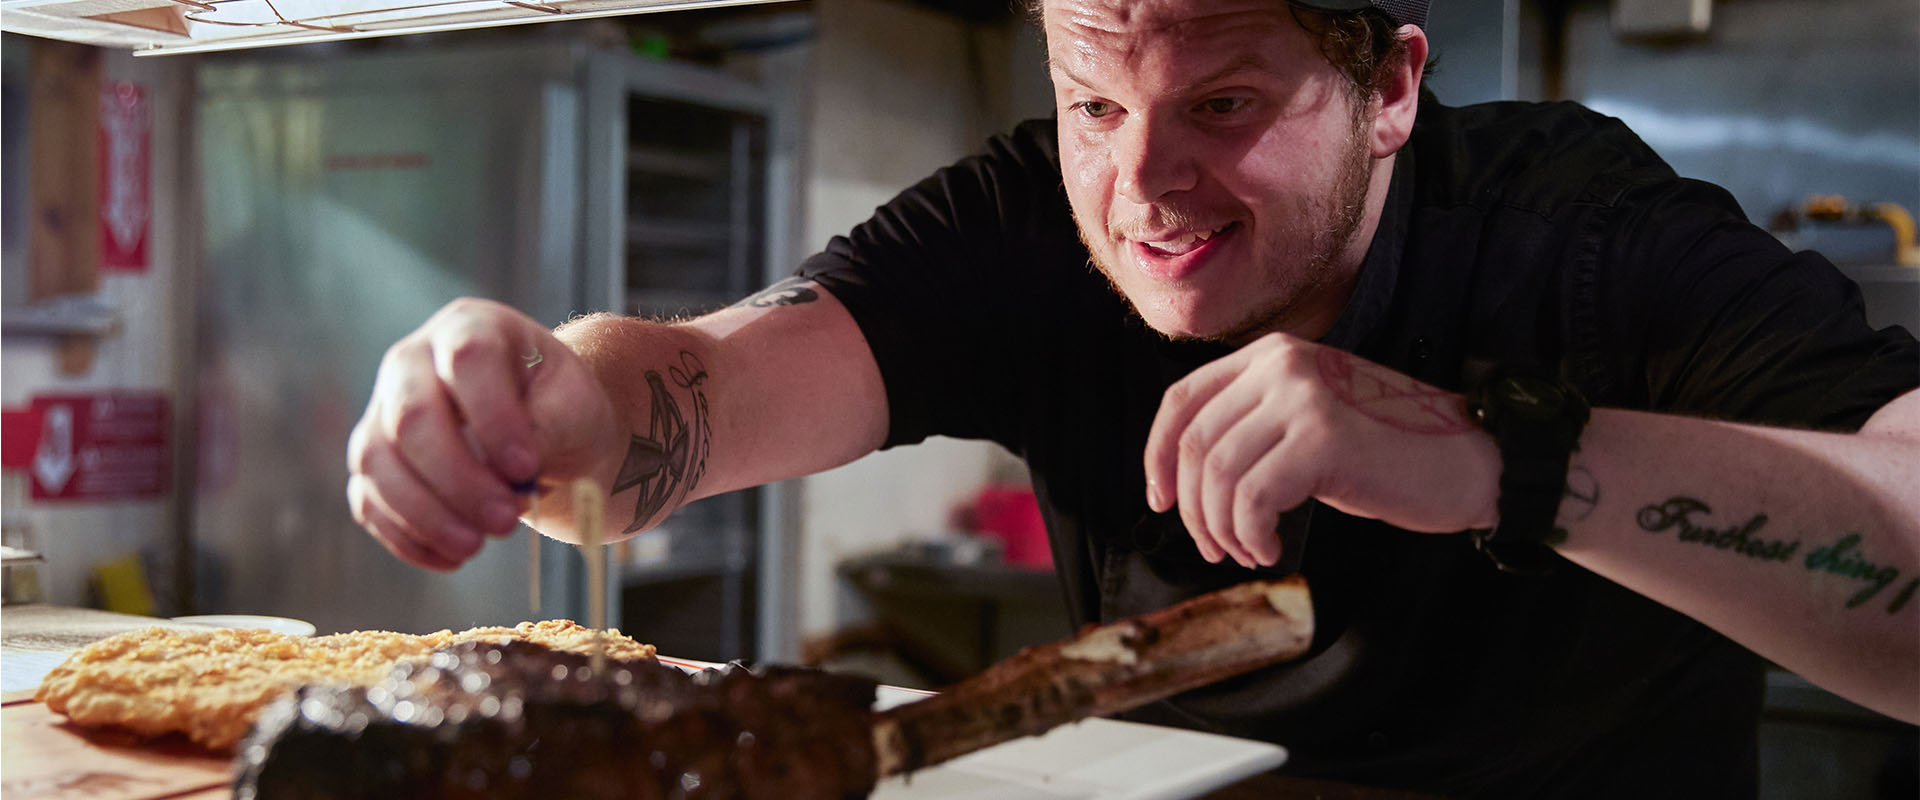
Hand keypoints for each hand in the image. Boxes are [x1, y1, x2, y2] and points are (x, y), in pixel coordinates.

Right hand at [346, 298, 620, 570]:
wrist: (546, 431)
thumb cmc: (563, 409)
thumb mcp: (576, 407)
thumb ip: (548, 428)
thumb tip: (509, 473)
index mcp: (471, 327)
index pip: (468, 359)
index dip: (492, 417)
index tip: (526, 467)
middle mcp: (413, 361)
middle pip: (412, 417)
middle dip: (457, 479)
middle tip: (506, 522)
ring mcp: (383, 409)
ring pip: (377, 461)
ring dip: (426, 514)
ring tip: (476, 547)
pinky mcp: (374, 460)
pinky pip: (368, 500)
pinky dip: (405, 535)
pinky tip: (451, 558)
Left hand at [1143, 333, 1500, 567]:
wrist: (1474, 461)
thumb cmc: (1391, 454)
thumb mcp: (1310, 422)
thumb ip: (1254, 428)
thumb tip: (1183, 477)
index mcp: (1272, 355)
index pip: (1182, 400)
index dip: (1157, 455)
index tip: (1160, 501)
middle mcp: (1282, 364)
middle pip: (1193, 443)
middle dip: (1193, 508)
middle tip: (1213, 548)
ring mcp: (1302, 397)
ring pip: (1216, 475)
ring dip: (1221, 529)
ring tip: (1248, 552)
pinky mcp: (1322, 439)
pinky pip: (1250, 499)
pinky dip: (1250, 536)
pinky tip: (1272, 551)